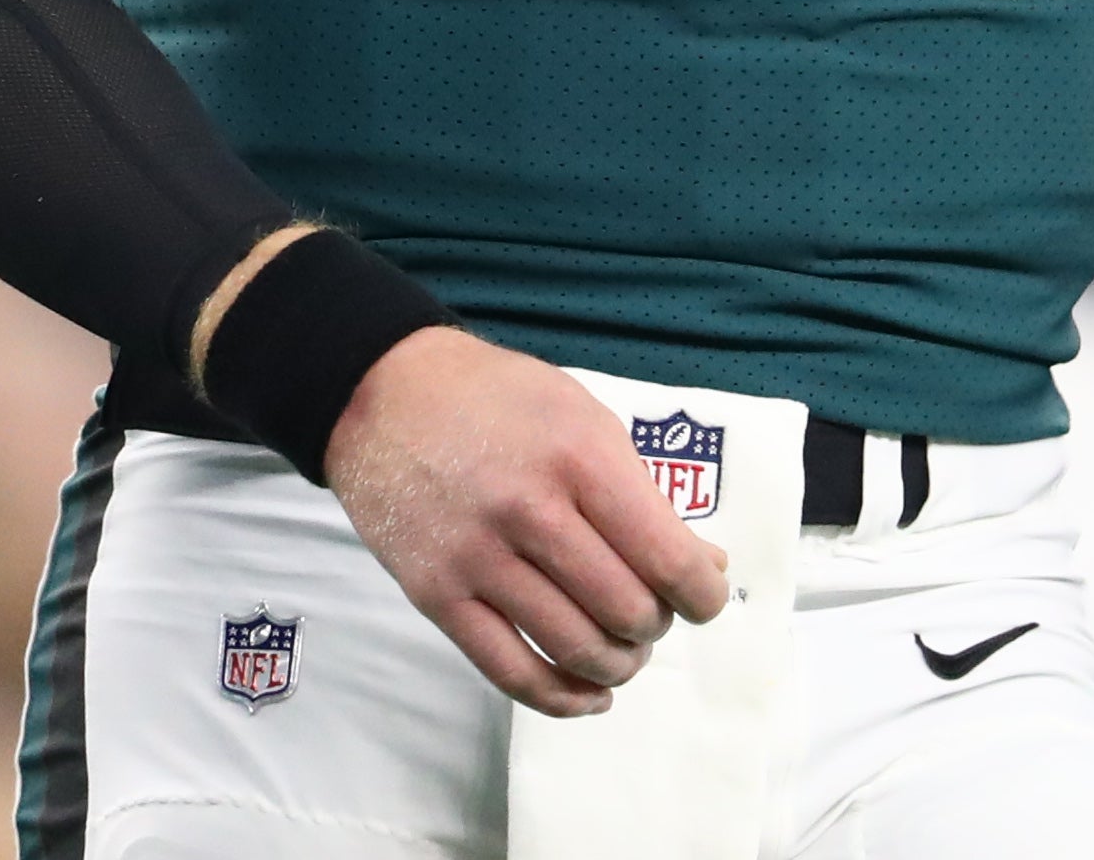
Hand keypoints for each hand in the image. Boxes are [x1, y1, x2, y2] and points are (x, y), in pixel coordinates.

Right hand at [323, 325, 731, 715]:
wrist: (387, 394)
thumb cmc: (500, 399)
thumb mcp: (585, 417)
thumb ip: (644, 492)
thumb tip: (705, 564)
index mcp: (580, 456)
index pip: (665, 556)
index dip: (701, 594)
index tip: (705, 600)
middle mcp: (530, 509)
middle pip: (624, 610)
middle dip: (656, 626)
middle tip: (654, 616)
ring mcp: (477, 557)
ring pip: (573, 648)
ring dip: (617, 665)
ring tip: (624, 652)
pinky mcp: (436, 595)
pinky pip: (509, 671)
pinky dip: (561, 698)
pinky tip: (589, 695)